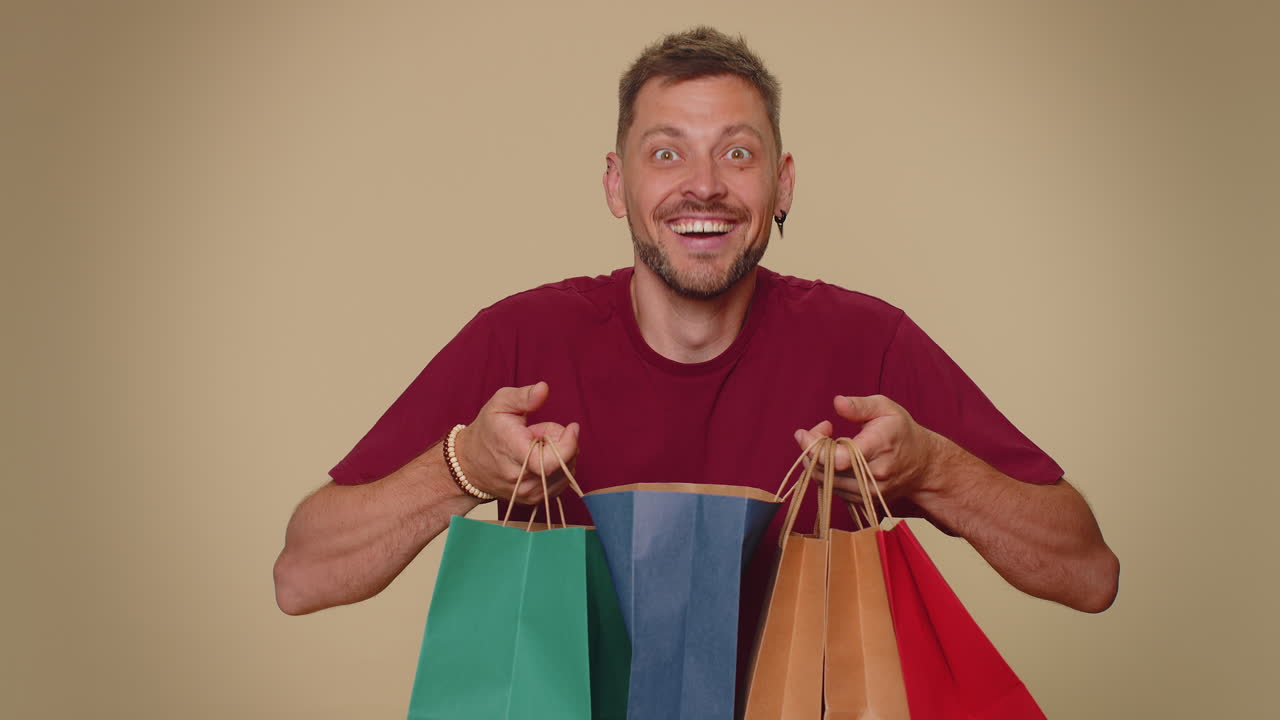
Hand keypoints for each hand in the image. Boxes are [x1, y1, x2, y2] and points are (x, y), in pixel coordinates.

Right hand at [453, 381, 579, 504]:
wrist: (470, 464)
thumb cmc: (488, 430)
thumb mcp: (500, 403)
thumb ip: (524, 396)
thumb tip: (544, 388)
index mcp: (513, 452)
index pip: (550, 461)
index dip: (568, 444)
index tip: (572, 427)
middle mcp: (521, 479)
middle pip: (564, 463)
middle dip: (563, 443)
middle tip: (542, 431)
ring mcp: (528, 493)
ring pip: (566, 472)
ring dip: (561, 456)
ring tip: (537, 445)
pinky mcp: (534, 499)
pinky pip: (562, 482)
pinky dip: (558, 468)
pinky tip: (539, 458)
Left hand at [793, 394, 944, 505]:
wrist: (923, 464)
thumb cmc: (901, 431)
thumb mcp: (885, 408)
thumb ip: (860, 405)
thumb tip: (838, 402)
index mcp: (879, 447)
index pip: (839, 458)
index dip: (814, 447)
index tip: (803, 432)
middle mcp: (875, 475)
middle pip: (826, 470)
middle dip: (811, 449)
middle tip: (819, 430)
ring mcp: (870, 491)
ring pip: (825, 482)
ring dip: (816, 461)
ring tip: (826, 441)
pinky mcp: (864, 500)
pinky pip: (832, 489)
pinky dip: (825, 472)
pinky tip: (834, 457)